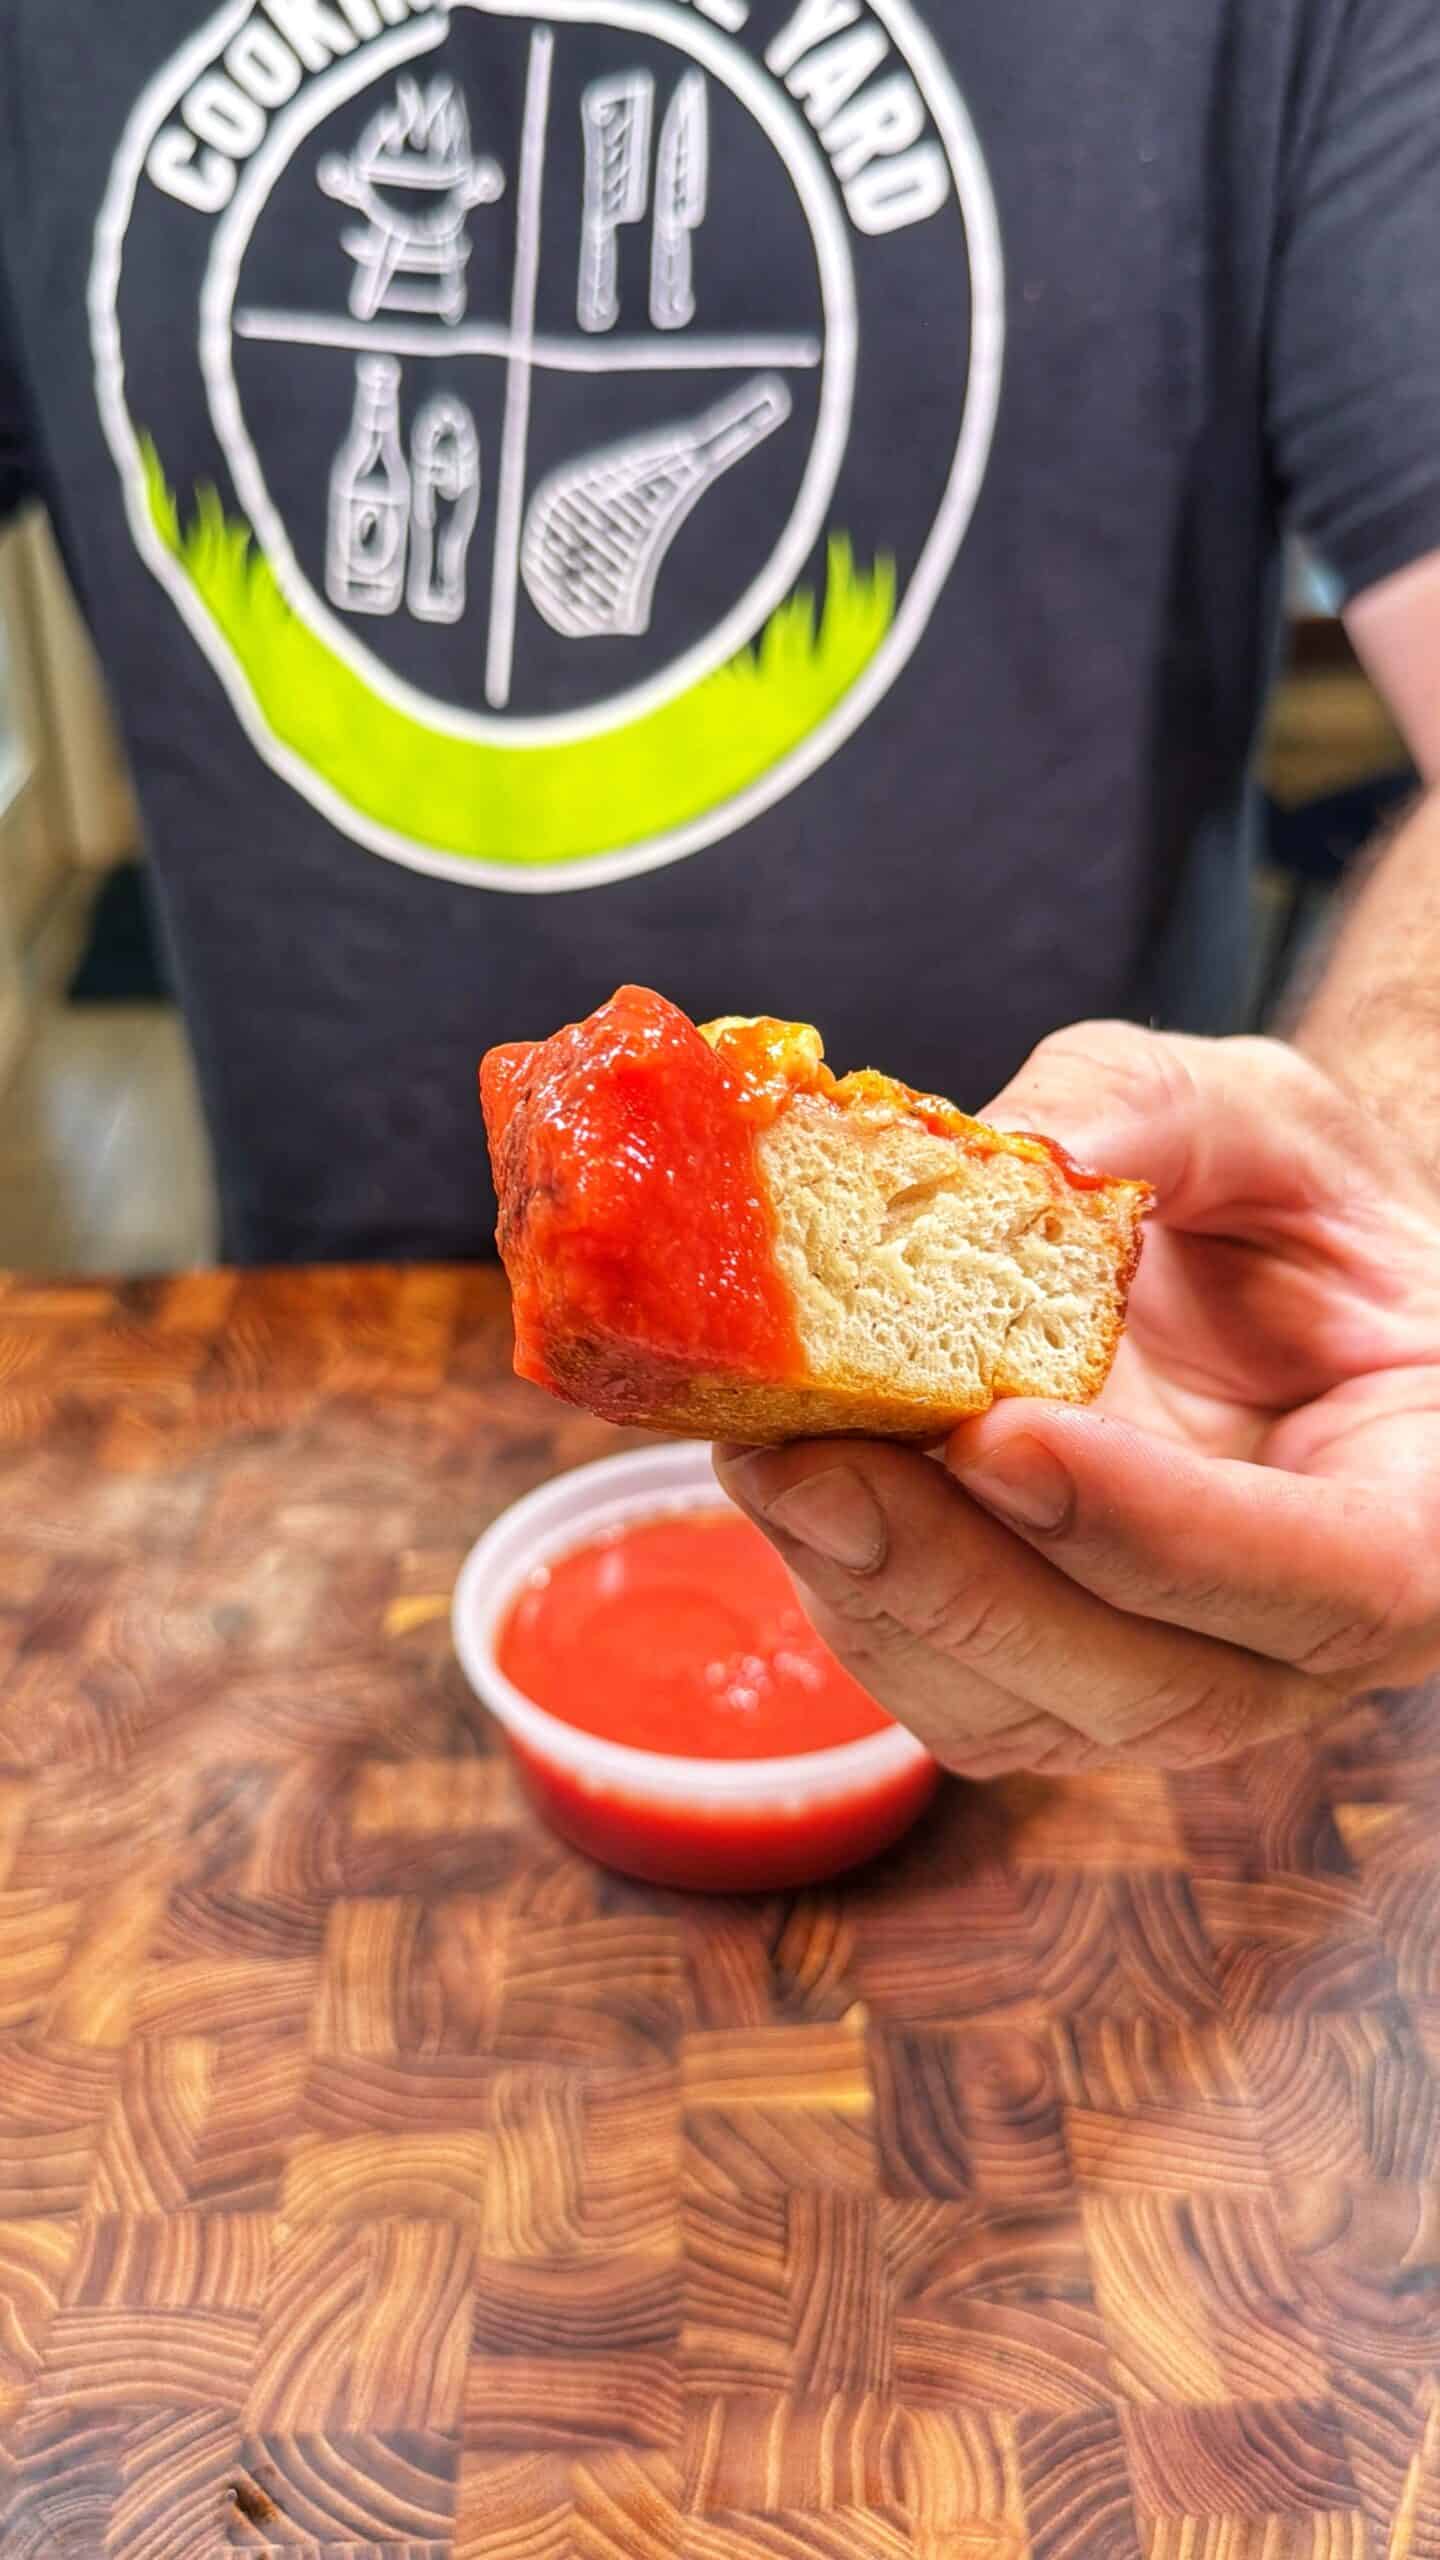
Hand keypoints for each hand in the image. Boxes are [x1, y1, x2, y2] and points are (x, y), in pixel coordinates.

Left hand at [716, 1025, 1439, 1774]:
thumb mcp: (1261, 1117)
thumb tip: (1025, 1148)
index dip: (1165, 1534)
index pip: (1326, 1579)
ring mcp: (1178, 1682)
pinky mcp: (1057, 1687)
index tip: (1001, 1435)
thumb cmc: (1291, 1214)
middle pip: (1155, 1686)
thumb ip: (1157, 1111)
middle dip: (964, 1582)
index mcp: (1422, 1513)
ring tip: (767, 1457)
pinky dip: (851, 1600)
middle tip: (810, 1462)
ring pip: (1028, 1715)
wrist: (1255, 1291)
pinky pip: (948, 1694)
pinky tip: (787, 1486)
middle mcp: (1304, 1639)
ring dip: (878, 1597)